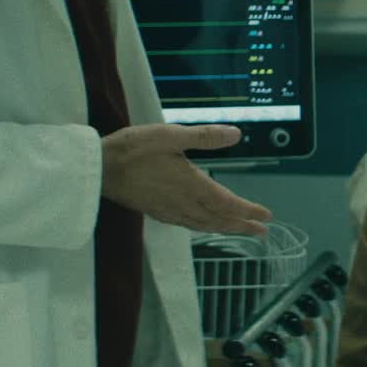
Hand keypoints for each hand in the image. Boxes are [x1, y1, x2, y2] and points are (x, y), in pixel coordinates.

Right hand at [100, 124, 271, 234]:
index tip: (266, 216)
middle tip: (262, 232)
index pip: (228, 203)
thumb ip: (205, 136)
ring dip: (225, 229)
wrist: (100, 170)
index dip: (249, 211)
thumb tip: (236, 134)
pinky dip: (203, 228)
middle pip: (219, 219)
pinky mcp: (157, 212)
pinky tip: (203, 225)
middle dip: (243, 225)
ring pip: (204, 225)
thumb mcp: (171, 135)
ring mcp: (170, 211)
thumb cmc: (134, 149)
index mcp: (192, 185)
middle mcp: (184, 203)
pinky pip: (188, 225)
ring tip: (240, 230)